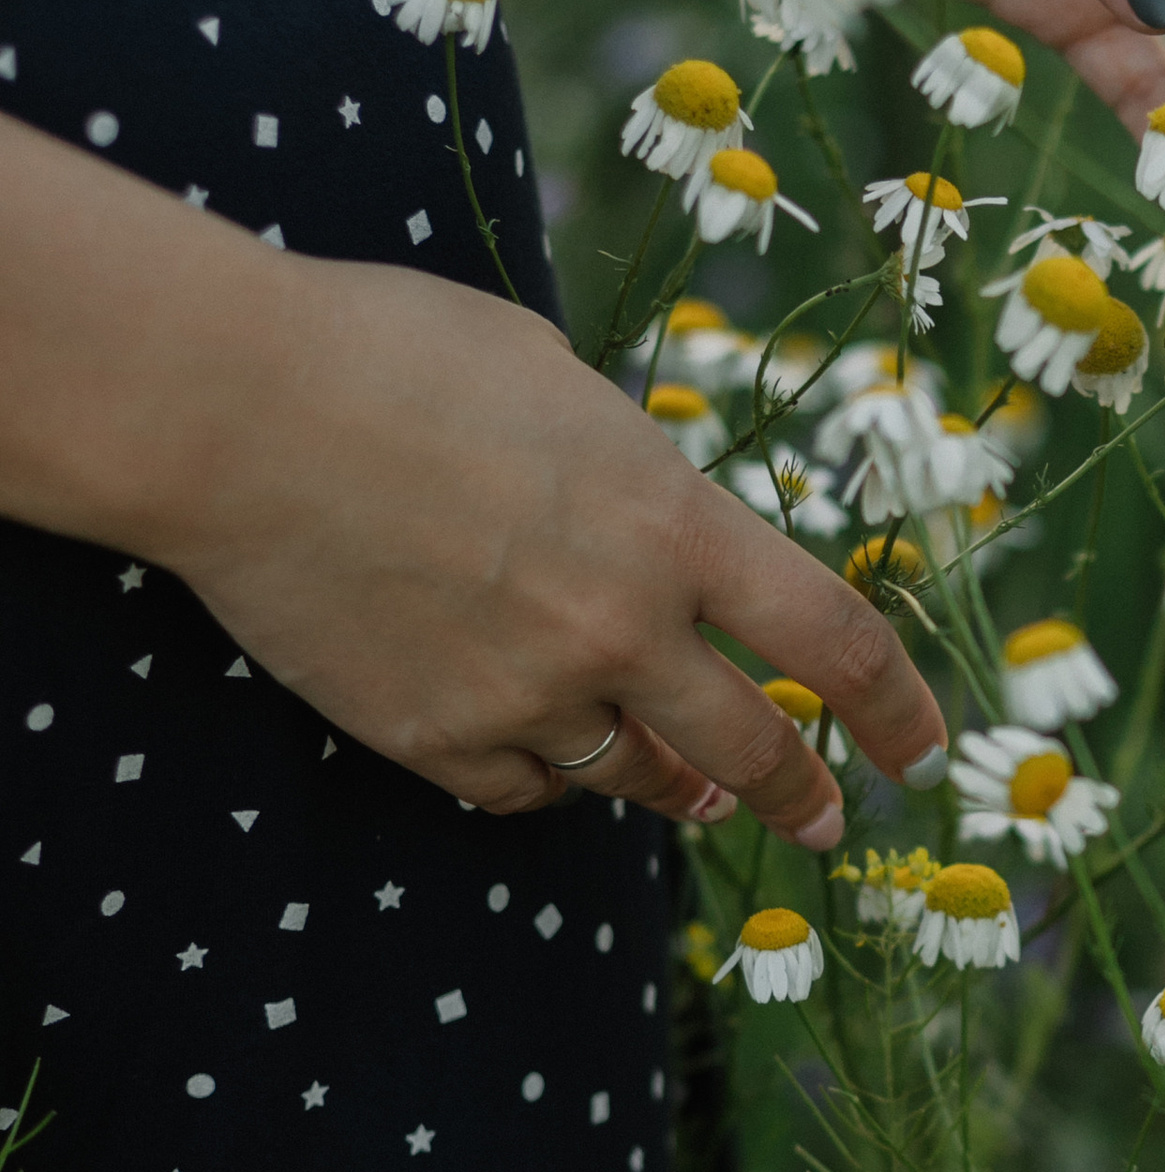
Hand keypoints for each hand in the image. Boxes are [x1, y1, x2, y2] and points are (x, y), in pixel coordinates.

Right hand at [165, 250, 944, 840]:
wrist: (237, 409)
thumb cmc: (393, 351)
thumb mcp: (555, 380)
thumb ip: (626, 468)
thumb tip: (647, 512)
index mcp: (673, 525)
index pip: (833, 640)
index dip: (895, 707)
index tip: (921, 751)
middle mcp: (621, 628)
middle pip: (751, 744)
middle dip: (801, 790)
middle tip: (825, 820)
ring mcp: (527, 695)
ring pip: (633, 777)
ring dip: (675, 786)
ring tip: (694, 791)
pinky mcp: (433, 737)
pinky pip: (522, 790)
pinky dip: (545, 780)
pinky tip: (547, 761)